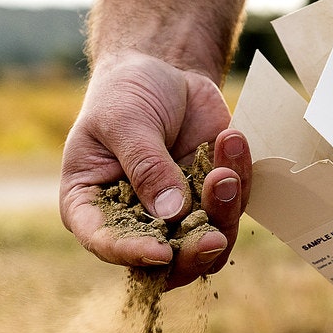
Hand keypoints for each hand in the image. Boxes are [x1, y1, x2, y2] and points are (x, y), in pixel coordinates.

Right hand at [59, 51, 251, 289]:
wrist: (162, 70)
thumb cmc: (124, 94)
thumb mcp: (124, 121)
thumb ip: (145, 164)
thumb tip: (172, 211)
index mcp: (92, 208)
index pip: (105, 243)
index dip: (132, 254)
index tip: (161, 252)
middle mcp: (134, 222)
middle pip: (164, 261)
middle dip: (192, 252)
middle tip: (214, 236)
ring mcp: (177, 215)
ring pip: (207, 243)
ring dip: (223, 213)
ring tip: (226, 166)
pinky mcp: (211, 199)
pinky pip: (234, 206)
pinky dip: (240, 179)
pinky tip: (232, 139)